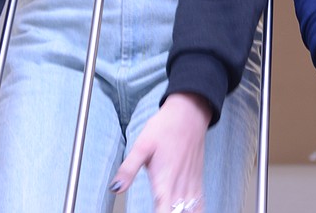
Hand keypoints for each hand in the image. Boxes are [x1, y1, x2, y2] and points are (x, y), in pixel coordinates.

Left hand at [109, 92, 211, 211]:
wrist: (189, 113)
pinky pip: (200, 203)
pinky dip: (195, 211)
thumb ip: (128, 169)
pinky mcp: (197, 179)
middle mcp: (180, 185)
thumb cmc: (166, 127)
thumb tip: (115, 187)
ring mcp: (191, 183)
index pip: (163, 212)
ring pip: (191, 211)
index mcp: (165, 180)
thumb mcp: (141, 145)